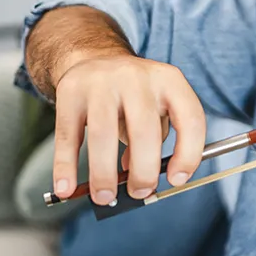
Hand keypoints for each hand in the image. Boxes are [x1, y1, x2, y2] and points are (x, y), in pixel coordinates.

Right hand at [52, 55, 206, 204]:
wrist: (95, 58)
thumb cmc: (134, 96)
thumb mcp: (156, 108)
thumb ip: (155, 141)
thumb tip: (141, 185)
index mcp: (170, 81)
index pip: (190, 119)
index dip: (188, 154)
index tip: (176, 180)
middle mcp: (137, 77)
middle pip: (144, 131)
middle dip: (143, 172)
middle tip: (139, 193)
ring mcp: (101, 81)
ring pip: (102, 135)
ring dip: (103, 174)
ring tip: (103, 197)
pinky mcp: (70, 90)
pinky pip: (67, 135)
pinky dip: (65, 166)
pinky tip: (65, 189)